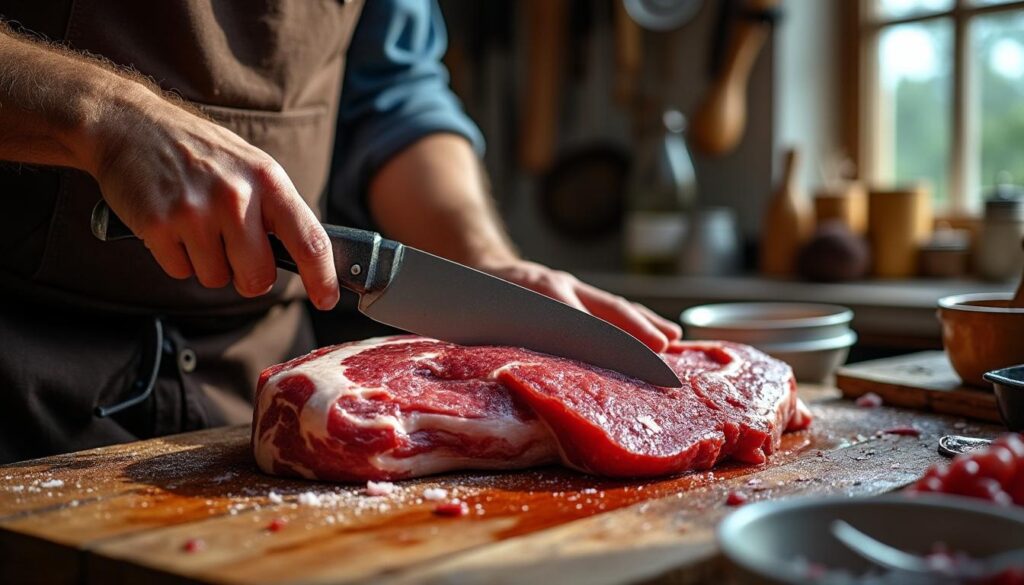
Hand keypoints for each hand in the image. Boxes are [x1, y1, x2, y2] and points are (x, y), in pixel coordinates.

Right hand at [84, 83, 339, 309]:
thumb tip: (308, 259)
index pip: (309, 240)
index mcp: (268, 180)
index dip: (322, 277)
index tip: (327, 299)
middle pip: (258, 277)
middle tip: (233, 251)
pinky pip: (181, 271)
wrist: (131, 123)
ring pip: (217, 278)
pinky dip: (177, 258)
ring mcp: (195, 211)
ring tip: (196, 223)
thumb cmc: (200, 152)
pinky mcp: (158, 225)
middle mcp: (236, 196)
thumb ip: (277, 209)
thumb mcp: (251, 167)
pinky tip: (171, 224)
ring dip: (208, 263)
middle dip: (248, 277)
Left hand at [477, 259, 681, 352]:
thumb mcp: (479, 313)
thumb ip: (498, 333)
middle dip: (633, 327)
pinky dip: (639, 321)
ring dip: (645, 324)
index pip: (570, 316)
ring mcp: (573, 288)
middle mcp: (559, 285)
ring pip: (614, 306)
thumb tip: (515, 367)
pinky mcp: (580, 295)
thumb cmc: (478, 301)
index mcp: (533, 289)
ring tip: (672, 340)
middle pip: (603, 307)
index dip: (594, 336)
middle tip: (661, 346)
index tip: (618, 354)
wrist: (480, 269)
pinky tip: (663, 334)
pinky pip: (613, 308)